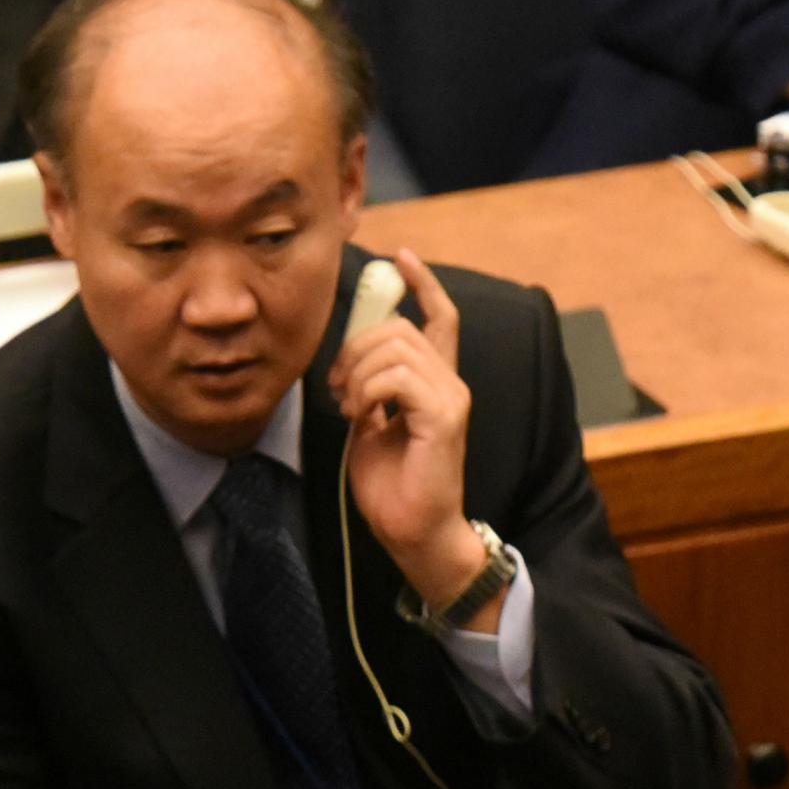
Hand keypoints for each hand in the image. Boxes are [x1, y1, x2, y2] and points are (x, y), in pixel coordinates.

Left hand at [326, 248, 496, 622]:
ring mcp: (450, 398)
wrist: (413, 531)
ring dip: (358, 372)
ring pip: (396, 346)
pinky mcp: (444, 416)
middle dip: (357, 345)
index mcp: (435, 384)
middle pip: (400, 327)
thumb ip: (369, 388)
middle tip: (338, 386)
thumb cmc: (393, 487)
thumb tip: (352, 361)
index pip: (440, 318)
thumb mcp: (371, 424)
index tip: (400, 257)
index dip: (423, 283)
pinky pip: (398, 376)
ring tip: (349, 406)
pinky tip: (363, 416)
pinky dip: (369, 391)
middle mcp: (450, 384)